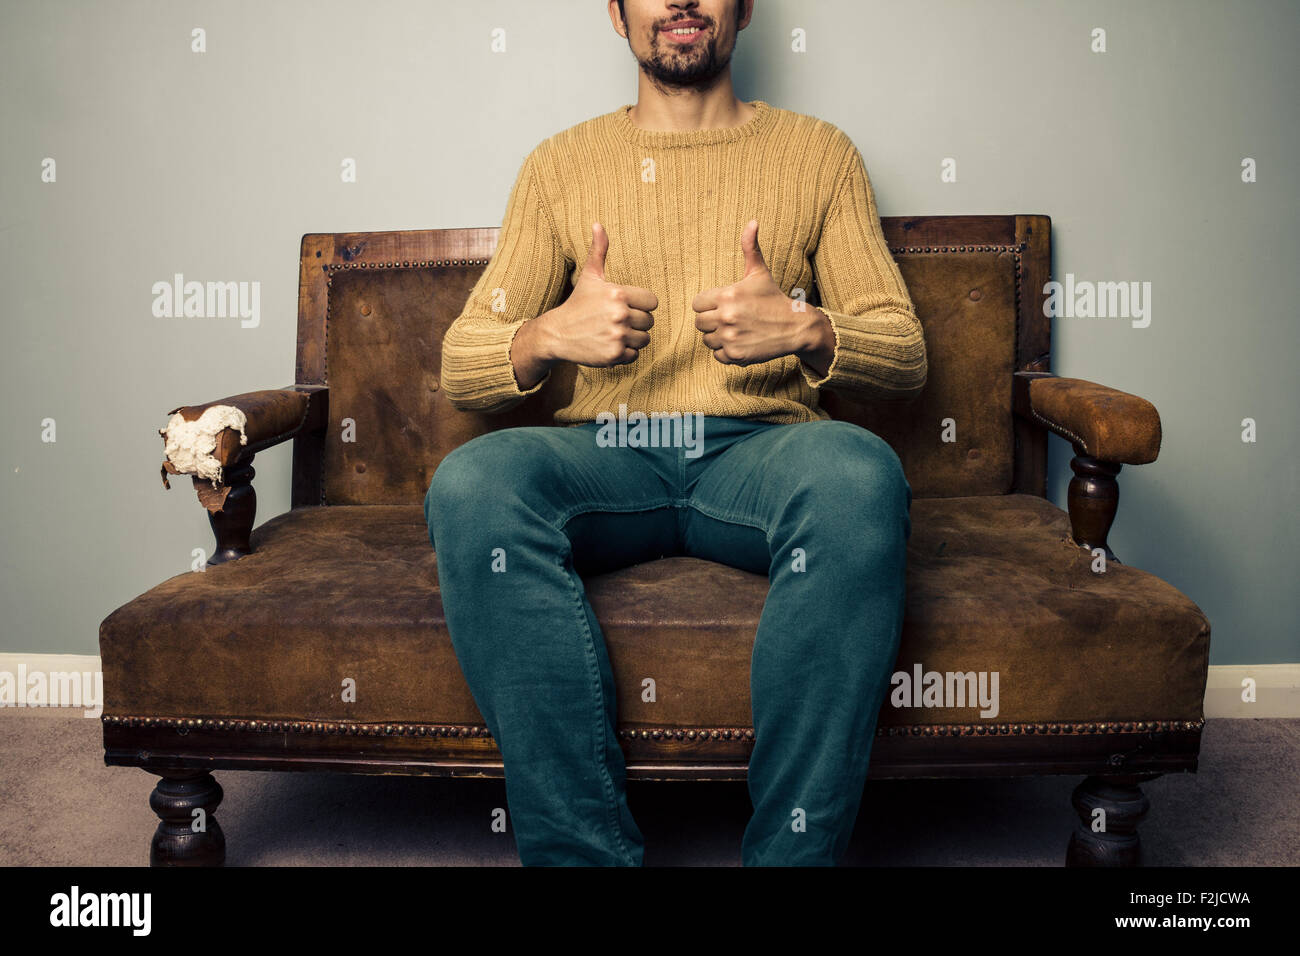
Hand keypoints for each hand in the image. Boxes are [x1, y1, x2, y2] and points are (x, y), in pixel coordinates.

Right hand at [529, 222, 657, 368]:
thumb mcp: (589, 276)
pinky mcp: (614, 355)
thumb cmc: (577, 304)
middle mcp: (619, 314)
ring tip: (613, 333)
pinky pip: (635, 355)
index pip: (652, 302)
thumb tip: (598, 224)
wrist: (556, 334)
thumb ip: (598, 251)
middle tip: (616, 321)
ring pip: (644, 339)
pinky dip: (625, 354)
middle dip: (636, 323)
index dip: (641, 305)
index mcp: (618, 293)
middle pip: (649, 322)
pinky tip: (609, 345)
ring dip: (632, 339)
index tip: (625, 306)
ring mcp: (617, 336)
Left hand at [692, 219, 832, 367]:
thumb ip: (750, 247)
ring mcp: (731, 337)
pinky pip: (717, 355)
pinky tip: (741, 341)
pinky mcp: (736, 355)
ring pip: (707, 340)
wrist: (795, 327)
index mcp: (727, 295)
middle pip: (699, 323)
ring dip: (718, 337)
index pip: (697, 304)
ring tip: (737, 330)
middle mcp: (726, 317)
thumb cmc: (773, 298)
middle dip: (712, 321)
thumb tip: (752, 221)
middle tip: (730, 319)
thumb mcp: (759, 273)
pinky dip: (726, 351)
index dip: (708, 305)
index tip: (723, 305)